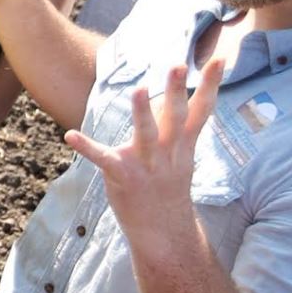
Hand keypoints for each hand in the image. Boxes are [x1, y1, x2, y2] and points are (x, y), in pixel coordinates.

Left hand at [66, 61, 221, 251]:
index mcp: (184, 145)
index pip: (202, 110)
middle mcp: (169, 152)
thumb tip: (165, 96)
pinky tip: (70, 134)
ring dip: (142, 113)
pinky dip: (87, 146)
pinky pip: (103, 159)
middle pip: (176, 117)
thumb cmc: (168, 186)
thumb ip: (173, 126)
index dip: (211, 84)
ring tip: (138, 90)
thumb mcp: (179, 156)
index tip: (220, 59)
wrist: (165, 233)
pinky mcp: (123, 177)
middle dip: (177, 91)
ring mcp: (147, 165)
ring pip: (147, 135)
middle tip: (178, 65)